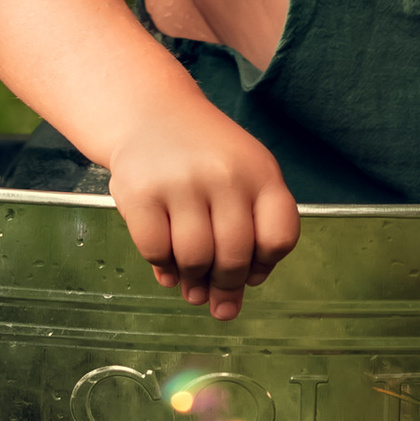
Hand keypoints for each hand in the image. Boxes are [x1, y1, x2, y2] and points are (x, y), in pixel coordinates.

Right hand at [106, 104, 299, 318]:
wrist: (152, 110)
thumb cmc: (204, 156)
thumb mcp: (243, 178)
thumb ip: (247, 238)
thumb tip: (225, 310)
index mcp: (261, 172)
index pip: (279, 238)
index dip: (264, 265)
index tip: (250, 269)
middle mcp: (225, 174)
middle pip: (235, 258)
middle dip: (223, 285)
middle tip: (211, 290)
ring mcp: (181, 181)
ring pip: (195, 259)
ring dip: (191, 279)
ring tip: (188, 277)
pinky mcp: (140, 190)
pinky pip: (155, 251)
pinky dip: (160, 265)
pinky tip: (164, 259)